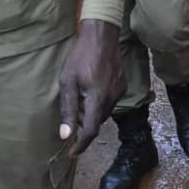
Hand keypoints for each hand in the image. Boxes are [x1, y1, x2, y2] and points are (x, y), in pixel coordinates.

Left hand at [58, 20, 123, 156]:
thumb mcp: (67, 82)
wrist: (102, 36)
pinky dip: (100, 102)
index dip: (81, 145)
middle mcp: (112, 98)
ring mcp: (120, 91)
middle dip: (84, 124)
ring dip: (92, 112)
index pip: (90, 130)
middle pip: (97, 122)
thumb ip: (68, 109)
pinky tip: (92, 88)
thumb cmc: (80, 57)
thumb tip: (65, 134)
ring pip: (104, 112)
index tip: (72, 153)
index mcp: (97, 98)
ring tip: (81, 97)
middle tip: (71, 115)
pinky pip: (111, 101)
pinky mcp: (123, 85)